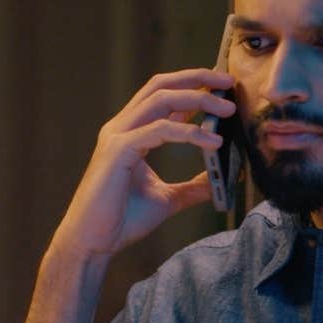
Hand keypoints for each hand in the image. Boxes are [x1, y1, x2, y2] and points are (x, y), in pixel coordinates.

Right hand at [51, 69, 236, 259]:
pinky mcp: (118, 151)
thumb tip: (223, 180)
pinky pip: (159, 130)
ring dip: (198, 99)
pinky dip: (189, 132)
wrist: (93, 244)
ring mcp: (118, 136)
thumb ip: (193, 186)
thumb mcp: (168, 199)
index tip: (223, 87)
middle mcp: (122, 127)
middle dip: (197, 79)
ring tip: (228, 108)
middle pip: (161, 86)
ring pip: (161, 100)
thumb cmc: (122, 220)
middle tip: (229, 82)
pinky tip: (213, 141)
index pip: (163, 96)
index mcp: (131, 133)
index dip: (192, 85)